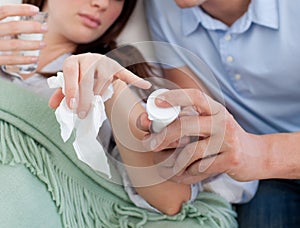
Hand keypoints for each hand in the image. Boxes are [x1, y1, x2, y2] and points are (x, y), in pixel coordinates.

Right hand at [0, 4, 46, 65]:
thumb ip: (2, 19)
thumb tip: (23, 11)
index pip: (4, 11)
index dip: (20, 10)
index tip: (36, 10)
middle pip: (13, 27)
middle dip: (31, 27)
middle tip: (45, 28)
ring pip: (14, 44)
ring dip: (32, 44)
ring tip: (43, 44)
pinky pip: (10, 60)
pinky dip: (24, 59)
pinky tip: (35, 58)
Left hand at [49, 53, 151, 117]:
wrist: (94, 65)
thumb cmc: (79, 77)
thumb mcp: (68, 84)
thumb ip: (61, 94)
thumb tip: (54, 106)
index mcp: (73, 60)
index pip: (70, 72)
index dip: (70, 89)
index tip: (72, 106)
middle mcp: (88, 57)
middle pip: (87, 78)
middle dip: (85, 98)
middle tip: (82, 114)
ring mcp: (104, 61)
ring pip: (103, 80)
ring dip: (99, 94)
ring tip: (96, 100)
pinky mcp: (117, 67)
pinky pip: (126, 74)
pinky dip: (135, 80)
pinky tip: (145, 86)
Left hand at [140, 89, 263, 183]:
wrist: (255, 156)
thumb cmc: (223, 139)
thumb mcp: (208, 124)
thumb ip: (182, 122)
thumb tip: (148, 124)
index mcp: (215, 109)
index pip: (194, 96)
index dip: (174, 97)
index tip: (155, 103)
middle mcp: (222, 121)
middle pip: (187, 125)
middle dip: (163, 136)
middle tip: (149, 144)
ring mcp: (228, 140)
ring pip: (191, 151)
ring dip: (173, 162)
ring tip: (165, 167)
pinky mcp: (231, 160)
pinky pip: (200, 168)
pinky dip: (187, 174)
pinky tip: (182, 174)